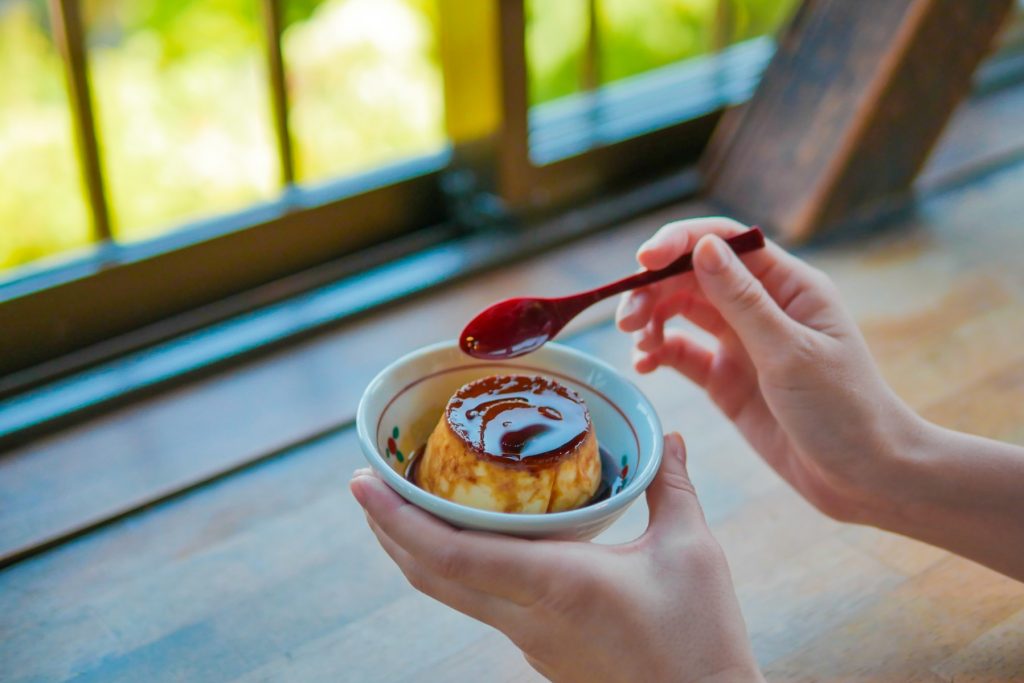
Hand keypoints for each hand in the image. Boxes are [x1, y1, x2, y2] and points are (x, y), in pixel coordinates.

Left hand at [351, 434, 763, 682]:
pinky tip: (468, 541)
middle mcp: (526, 615)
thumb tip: (665, 437)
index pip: (451, 553)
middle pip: (431, 575)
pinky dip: (452, 567)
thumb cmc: (699, 639)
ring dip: (414, 549)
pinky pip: (477, 602)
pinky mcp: (540, 649)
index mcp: (555, 582)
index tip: (362, 483)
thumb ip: (671, 486)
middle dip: (388, 529)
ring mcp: (528, 639)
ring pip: (450, 592)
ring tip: (401, 506)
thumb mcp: (691, 551)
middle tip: (366, 483)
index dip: (396, 518)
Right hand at [616, 217, 923, 524]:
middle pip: (693, 276)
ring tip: (637, 345)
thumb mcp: (790, 352)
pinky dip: (658, 352)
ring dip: (651, 319)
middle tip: (626, 321)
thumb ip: (742, 301)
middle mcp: (761, 306)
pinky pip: (682, 353)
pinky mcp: (727, 379)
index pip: (725, 242)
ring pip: (681, 312)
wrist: (864, 477)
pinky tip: (644, 365)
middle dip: (654, 289)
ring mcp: (742, 342)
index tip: (642, 261)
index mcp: (788, 286)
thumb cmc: (844, 410)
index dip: (680, 243)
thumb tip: (703, 246)